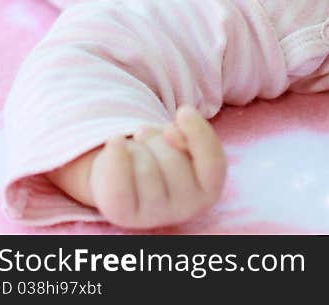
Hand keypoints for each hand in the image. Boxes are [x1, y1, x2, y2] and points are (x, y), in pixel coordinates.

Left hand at [89, 106, 226, 228]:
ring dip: (138, 147)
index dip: (199, 133)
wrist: (126, 177)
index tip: (183, 111)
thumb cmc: (164, 154)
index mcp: (208, 192)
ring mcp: (154, 216)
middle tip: (149, 139)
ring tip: (136, 152)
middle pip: (173, 159)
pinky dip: (115, 155)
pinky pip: (118, 185)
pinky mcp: (123, 215)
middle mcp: (185, 210)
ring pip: (145, 167)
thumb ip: (193, 134)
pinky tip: (115, 142)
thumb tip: (173, 132)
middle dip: (159, 137)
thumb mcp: (186, 142)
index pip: (213, 163)